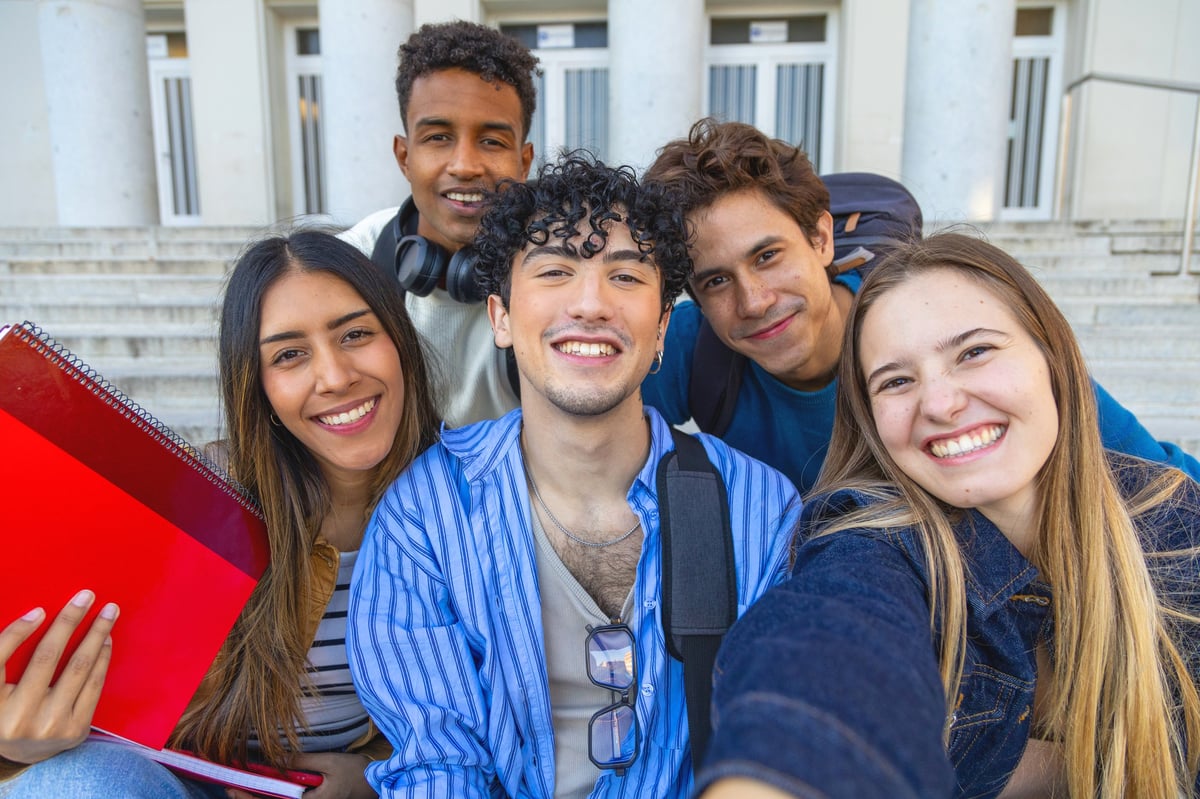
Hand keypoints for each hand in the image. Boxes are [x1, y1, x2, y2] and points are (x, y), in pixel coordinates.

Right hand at [0, 590, 118, 764]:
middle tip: (86, 596)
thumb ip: (4, 658)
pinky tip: (105, 641)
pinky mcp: (75, 730)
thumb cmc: (5, 711)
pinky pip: (93, 685)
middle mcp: (18, 718)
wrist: (21, 755)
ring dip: (95, 635)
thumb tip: (34, 616)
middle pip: (47, 657)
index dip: (18, 632)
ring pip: (77, 669)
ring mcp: (50, 726)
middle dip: (69, 621)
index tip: (39, 610)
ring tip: (107, 613)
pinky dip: (102, 659)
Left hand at [224, 752, 373, 798]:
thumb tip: (276, 759)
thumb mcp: (329, 762)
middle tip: (230, 786)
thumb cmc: (355, 773)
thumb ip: (301, 762)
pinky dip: (273, 796)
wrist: (375, 784)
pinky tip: (266, 787)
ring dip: (258, 797)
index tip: (233, 786)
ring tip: (242, 787)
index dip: (249, 796)